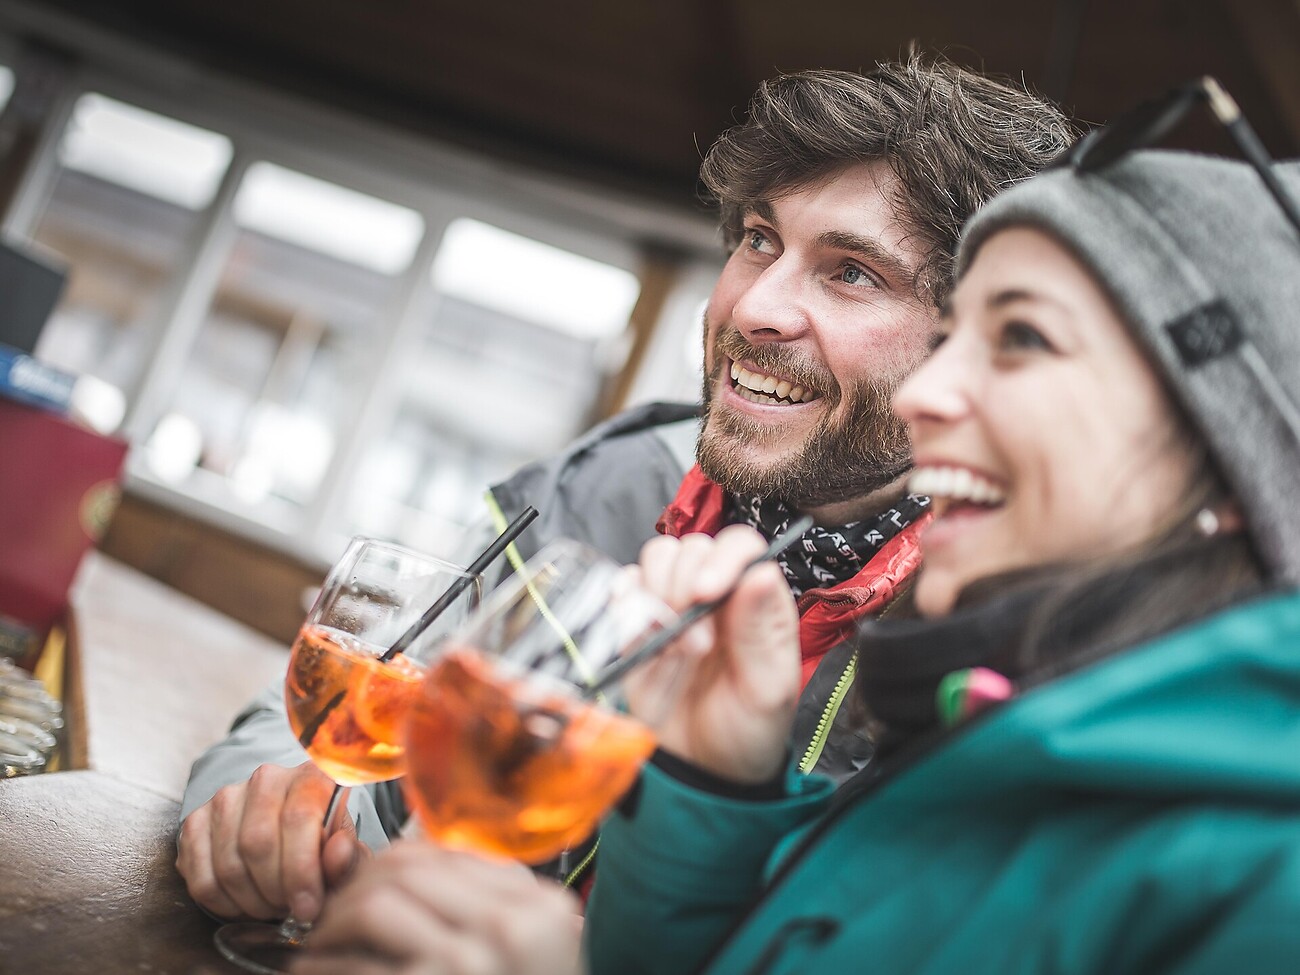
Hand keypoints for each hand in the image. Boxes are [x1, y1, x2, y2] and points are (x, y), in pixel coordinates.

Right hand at [176, 761, 367, 921]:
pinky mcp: (195, 821)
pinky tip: (244, 905)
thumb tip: (337, 854)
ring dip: (250, 901)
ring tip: (271, 907)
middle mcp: (266, 778)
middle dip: (275, 891)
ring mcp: (225, 798)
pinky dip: (222, 904)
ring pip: (228, 863)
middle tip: (289, 909)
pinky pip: (200, 877)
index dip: (302, 872)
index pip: (298, 819)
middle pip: (257, 843)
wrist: (288, 828)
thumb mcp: (344, 851)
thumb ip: (348, 857)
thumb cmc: (320, 842)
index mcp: (310, 775)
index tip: (308, 908)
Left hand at [289, 841, 582, 974]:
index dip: (389, 862)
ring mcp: (469, 961)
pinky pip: (358, 965)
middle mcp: (506, 926)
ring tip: (321, 942)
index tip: (366, 880)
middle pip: (405, 870)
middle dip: (354, 886)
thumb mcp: (529, 946)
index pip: (444, 853)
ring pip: (375, 905)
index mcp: (535, 906)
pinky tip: (314, 970)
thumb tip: (410, 871)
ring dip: (334, 922)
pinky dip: (325, 966)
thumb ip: (490, 905)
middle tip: (332, 911)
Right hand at [632, 525, 800, 784]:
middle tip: (694, 644)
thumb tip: (761, 572)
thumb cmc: (747, 732)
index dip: (721, 559)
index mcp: (756, 600)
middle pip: (692, 548)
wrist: (702, 771)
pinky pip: (623, 588)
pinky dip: (626, 606)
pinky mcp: (639, 623)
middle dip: (685, 589)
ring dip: (657, 597)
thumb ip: (761, 630)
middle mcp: (716, 594)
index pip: (740, 546)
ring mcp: (675, 605)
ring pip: (656, 560)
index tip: (706, 594)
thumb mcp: (768, 690)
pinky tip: (641, 639)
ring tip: (672, 648)